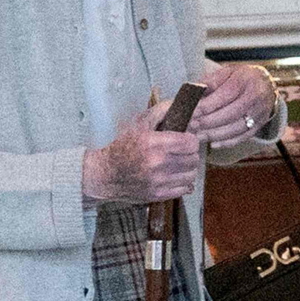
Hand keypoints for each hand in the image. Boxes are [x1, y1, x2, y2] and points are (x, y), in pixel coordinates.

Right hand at [82, 104, 200, 202]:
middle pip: (194, 159)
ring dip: (187, 169)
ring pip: (191, 175)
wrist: (105, 173)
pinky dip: (183, 182)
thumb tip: (185, 105)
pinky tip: (174, 176)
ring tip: (177, 164)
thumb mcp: (139, 123)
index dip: (190, 140)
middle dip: (190, 154)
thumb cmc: (123, 145)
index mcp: (154, 143)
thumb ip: (162, 111)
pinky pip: (184, 189)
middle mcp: (158, 163)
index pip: (191, 143)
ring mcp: (158, 181)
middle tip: (181, 152)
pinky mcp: (158, 195)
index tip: (184, 140)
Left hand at [190, 64, 277, 147]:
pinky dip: (227, 142)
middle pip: (232, 113)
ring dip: (215, 134)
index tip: (191, 111)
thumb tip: (194, 92)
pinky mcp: (260, 125)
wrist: (267, 85)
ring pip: (237, 128)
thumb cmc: (242, 78)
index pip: (226, 94)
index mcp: (246, 79)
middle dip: (209, 122)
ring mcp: (260, 113)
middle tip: (191, 126)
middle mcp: (256, 96)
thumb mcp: (227, 71)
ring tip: (198, 136)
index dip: (207, 105)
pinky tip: (212, 143)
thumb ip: (211, 81)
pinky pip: (243, 137)